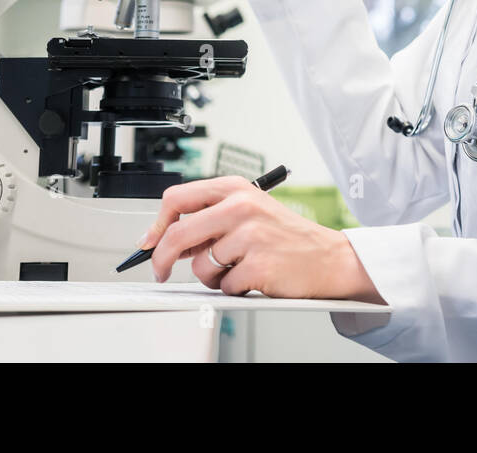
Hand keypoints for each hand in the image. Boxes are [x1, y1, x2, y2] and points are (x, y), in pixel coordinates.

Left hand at [138, 176, 384, 302]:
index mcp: (235, 188)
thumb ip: (211, 217)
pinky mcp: (258, 264)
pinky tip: (253, 277)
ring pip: (199, 266)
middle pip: (179, 233)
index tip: (148, 242)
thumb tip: (166, 238)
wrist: (328, 257)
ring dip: (211, 276)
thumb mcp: (250, 211)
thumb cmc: (286, 236)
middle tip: (159, 271)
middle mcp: (241, 206)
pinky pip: (223, 285)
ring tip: (236, 269)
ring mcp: (250, 235)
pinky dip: (233, 288)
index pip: (177, 198)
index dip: (157, 224)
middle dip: (161, 258)